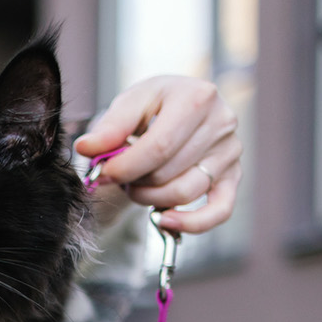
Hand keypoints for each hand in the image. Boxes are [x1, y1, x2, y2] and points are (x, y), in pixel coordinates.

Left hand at [73, 75, 242, 234]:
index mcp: (197, 98)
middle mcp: (222, 123)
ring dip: (150, 198)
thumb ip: (109, 127)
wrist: (180, 105)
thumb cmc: (154, 105)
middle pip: (168, 173)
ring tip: (136, 185)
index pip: (158, 147)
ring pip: (184, 193)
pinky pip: (219, 211)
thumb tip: (87, 148)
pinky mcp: (233, 175)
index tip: (103, 175)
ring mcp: (230, 151)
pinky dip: (191, 223)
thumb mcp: (129, 104)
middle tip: (121, 176)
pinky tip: (164, 220)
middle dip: (135, 181)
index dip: (125, 168)